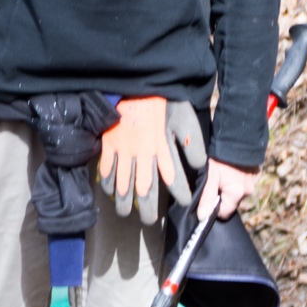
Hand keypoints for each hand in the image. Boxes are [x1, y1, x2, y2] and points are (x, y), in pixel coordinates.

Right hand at [98, 95, 190, 223]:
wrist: (135, 85)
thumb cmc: (161, 100)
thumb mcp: (184, 118)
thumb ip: (191, 143)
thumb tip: (199, 165)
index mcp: (162, 148)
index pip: (172, 177)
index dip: (180, 192)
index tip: (185, 203)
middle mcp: (142, 154)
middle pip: (144, 188)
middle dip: (147, 208)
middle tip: (148, 221)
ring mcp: (123, 150)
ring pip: (123, 183)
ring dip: (124, 202)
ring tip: (125, 214)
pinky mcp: (110, 144)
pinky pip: (107, 169)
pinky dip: (107, 183)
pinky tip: (108, 193)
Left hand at [198, 161, 258, 219]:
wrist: (239, 136)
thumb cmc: (221, 156)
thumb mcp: (210, 175)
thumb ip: (206, 197)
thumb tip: (203, 217)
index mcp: (236, 194)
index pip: (224, 213)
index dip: (214, 207)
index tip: (208, 196)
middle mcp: (248, 191)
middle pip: (231, 202)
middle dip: (222, 194)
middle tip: (215, 179)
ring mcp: (254, 182)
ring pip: (238, 192)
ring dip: (231, 186)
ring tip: (224, 171)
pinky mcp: (257, 173)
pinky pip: (245, 182)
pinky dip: (239, 178)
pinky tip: (233, 168)